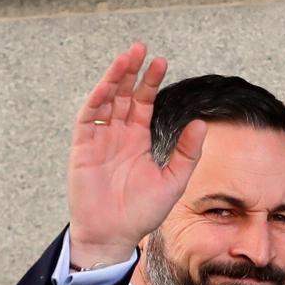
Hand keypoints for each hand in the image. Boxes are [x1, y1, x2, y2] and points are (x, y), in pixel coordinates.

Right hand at [68, 42, 206, 268]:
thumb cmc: (141, 214)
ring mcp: (99, 140)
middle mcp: (118, 136)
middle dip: (132, 71)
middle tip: (142, 49)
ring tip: (127, 57)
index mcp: (138, 141)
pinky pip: (88, 118)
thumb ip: (186, 153)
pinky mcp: (83, 148)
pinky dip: (96, 100)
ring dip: (114, 78)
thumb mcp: (172, 183)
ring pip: (105, 100)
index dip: (151, 82)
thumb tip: (201, 124)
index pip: (143, 103)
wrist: (113, 235)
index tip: (161, 62)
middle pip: (124, 95)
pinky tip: (107, 85)